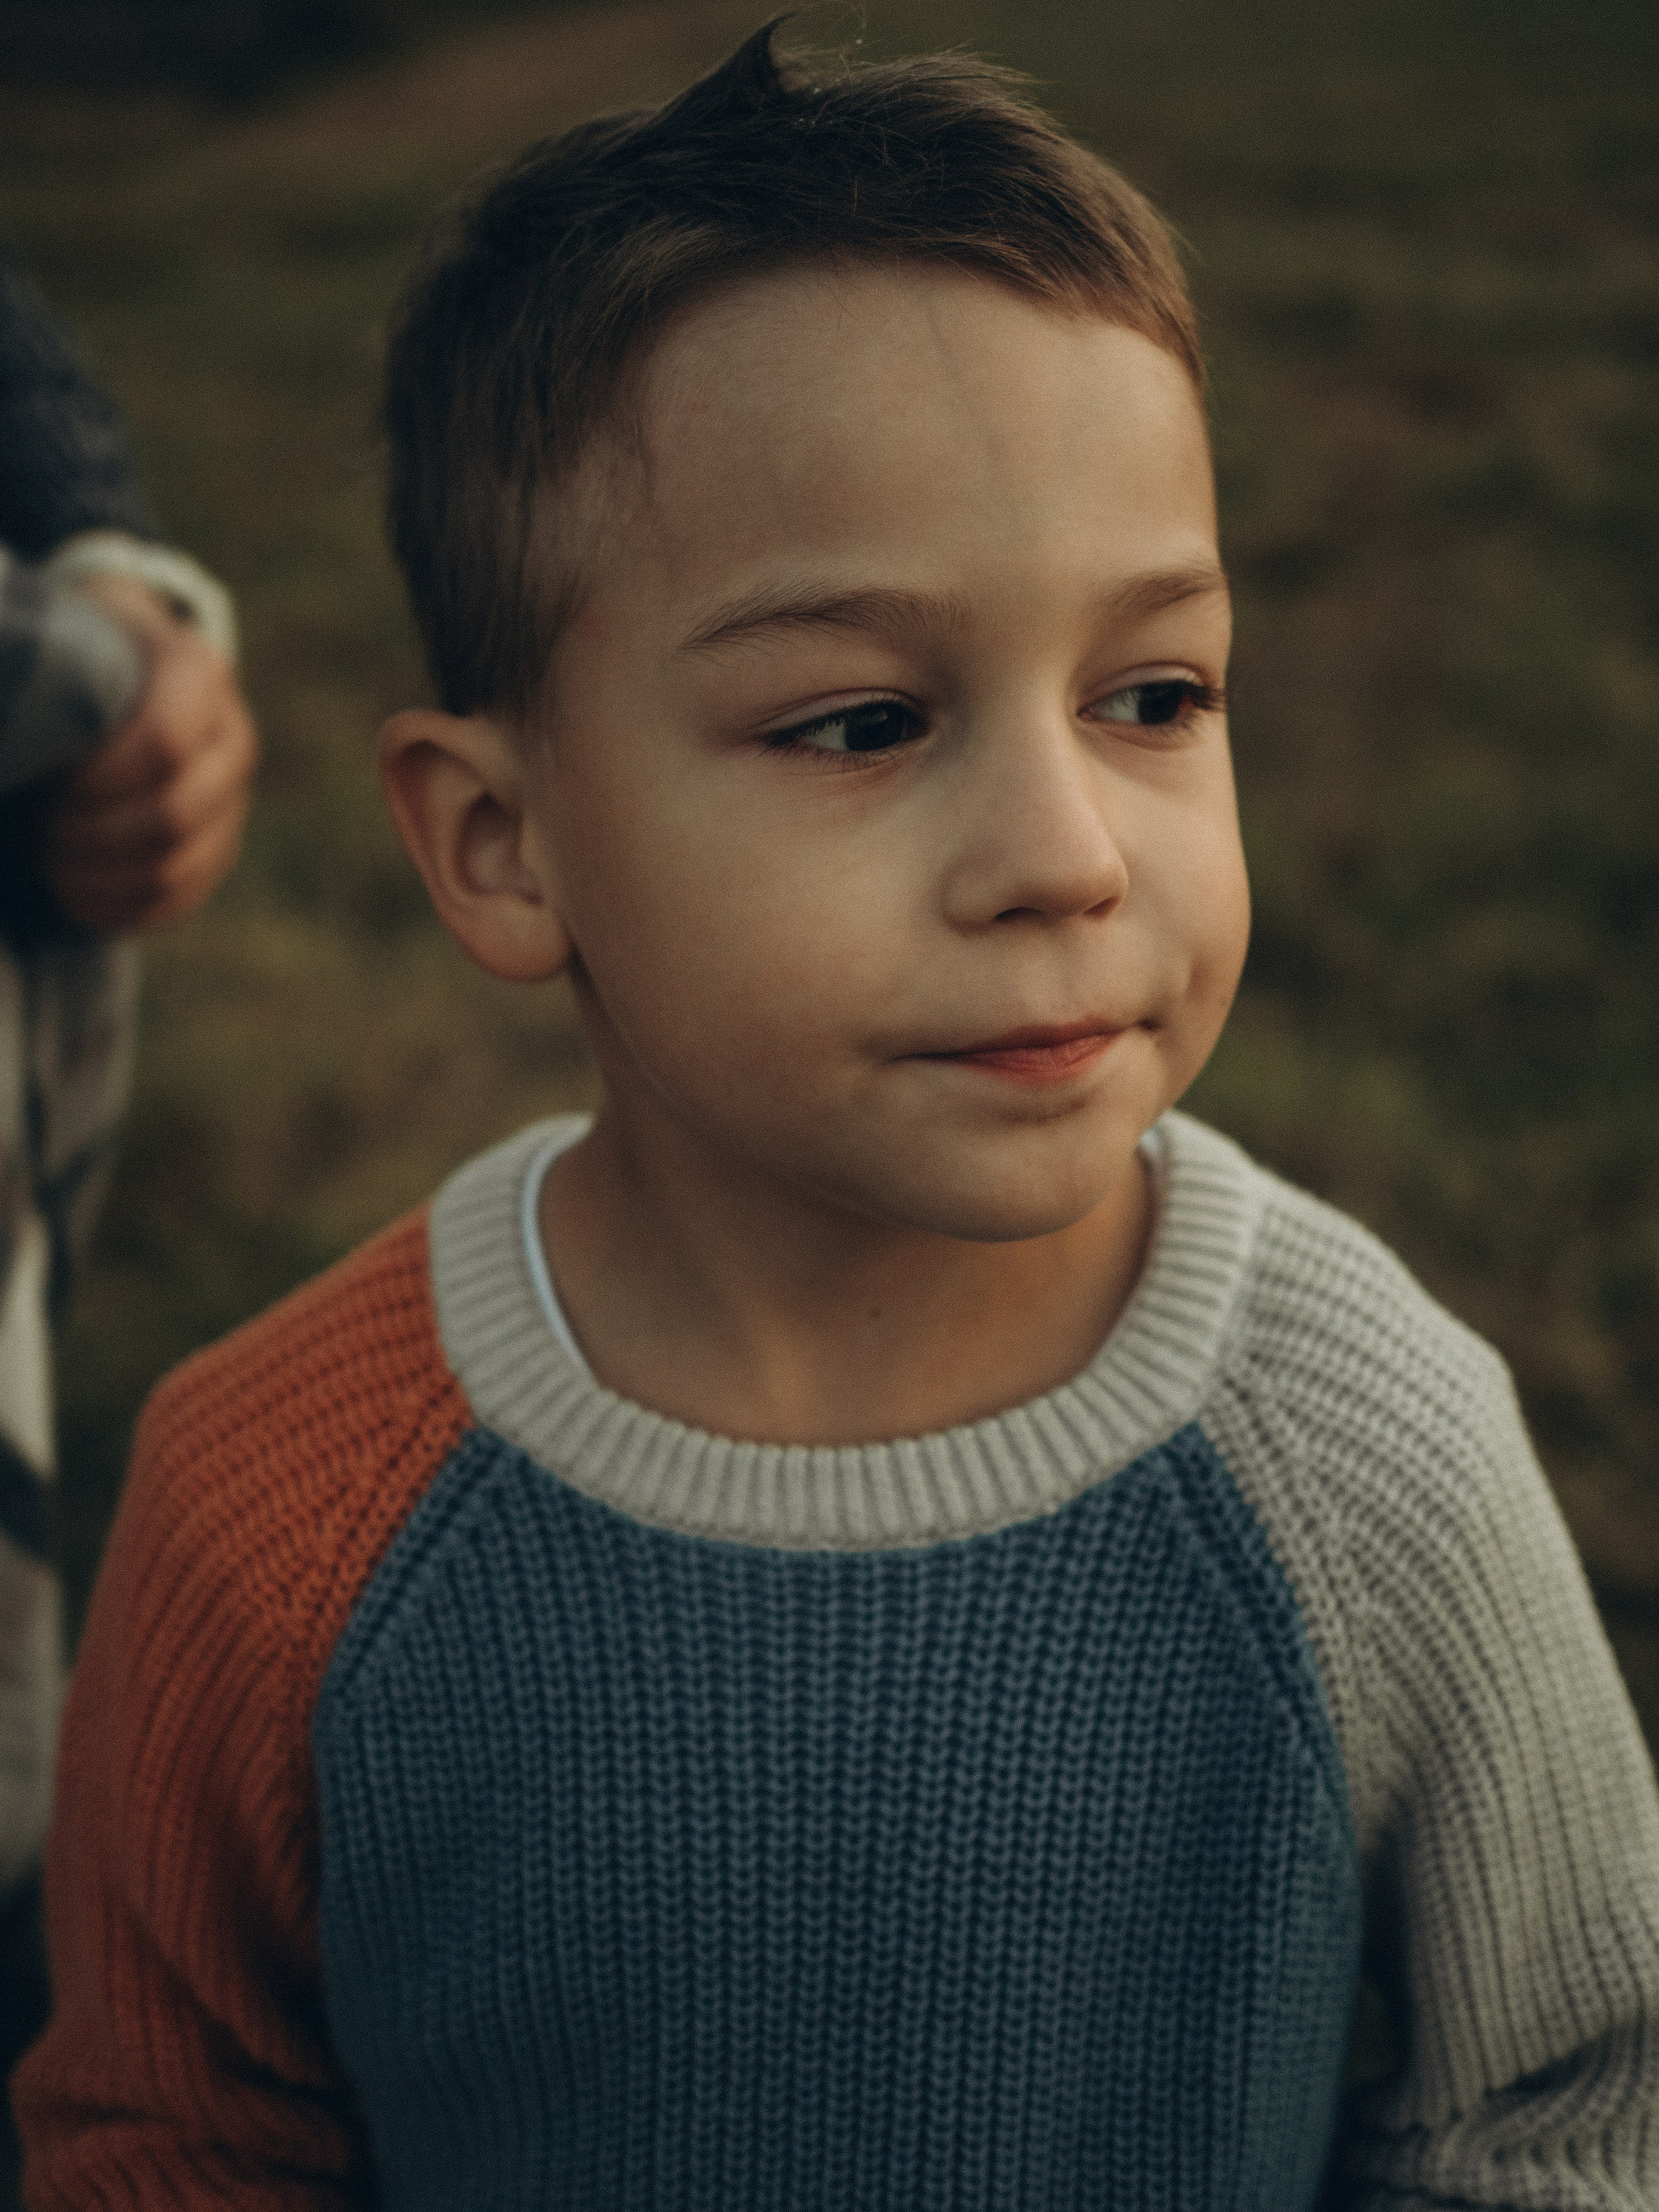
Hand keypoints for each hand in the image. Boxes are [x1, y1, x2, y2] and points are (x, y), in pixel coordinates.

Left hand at [43, 575, 258, 935]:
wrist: (118, 670)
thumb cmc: (77, 653)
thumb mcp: (71, 645)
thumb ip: (58, 683)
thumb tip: (23, 744)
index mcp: (200, 675)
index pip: (164, 745)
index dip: (99, 778)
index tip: (43, 779)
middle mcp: (232, 742)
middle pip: (173, 817)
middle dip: (91, 835)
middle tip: (36, 829)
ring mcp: (232, 803)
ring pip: (175, 869)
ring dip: (98, 879)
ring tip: (46, 864)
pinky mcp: (217, 851)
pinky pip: (177, 901)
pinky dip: (119, 910)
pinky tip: (71, 897)